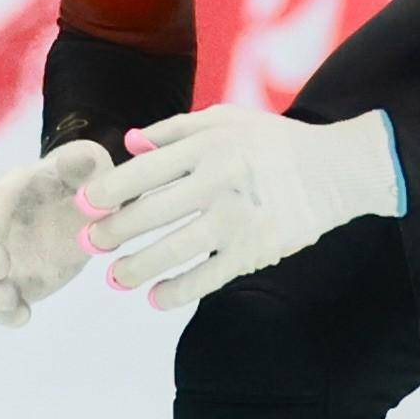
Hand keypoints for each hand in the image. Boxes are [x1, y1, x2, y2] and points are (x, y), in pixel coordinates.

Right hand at [0, 139, 111, 326]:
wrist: (85, 204)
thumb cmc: (81, 176)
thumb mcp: (89, 163)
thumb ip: (80, 162)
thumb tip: (79, 157)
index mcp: (11, 191)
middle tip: (1, 267)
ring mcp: (4, 256)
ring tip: (12, 300)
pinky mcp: (16, 281)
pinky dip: (4, 313)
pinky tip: (23, 317)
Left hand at [82, 107, 404, 311]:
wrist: (336, 171)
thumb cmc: (275, 143)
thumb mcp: (227, 120)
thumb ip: (175, 130)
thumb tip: (129, 145)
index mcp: (207, 147)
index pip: (144, 172)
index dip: (107, 191)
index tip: (83, 205)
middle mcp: (218, 182)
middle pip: (150, 213)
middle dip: (111, 233)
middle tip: (88, 244)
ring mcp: (236, 219)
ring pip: (173, 249)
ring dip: (136, 268)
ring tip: (114, 278)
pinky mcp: (254, 250)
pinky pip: (207, 277)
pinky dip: (177, 291)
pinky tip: (154, 299)